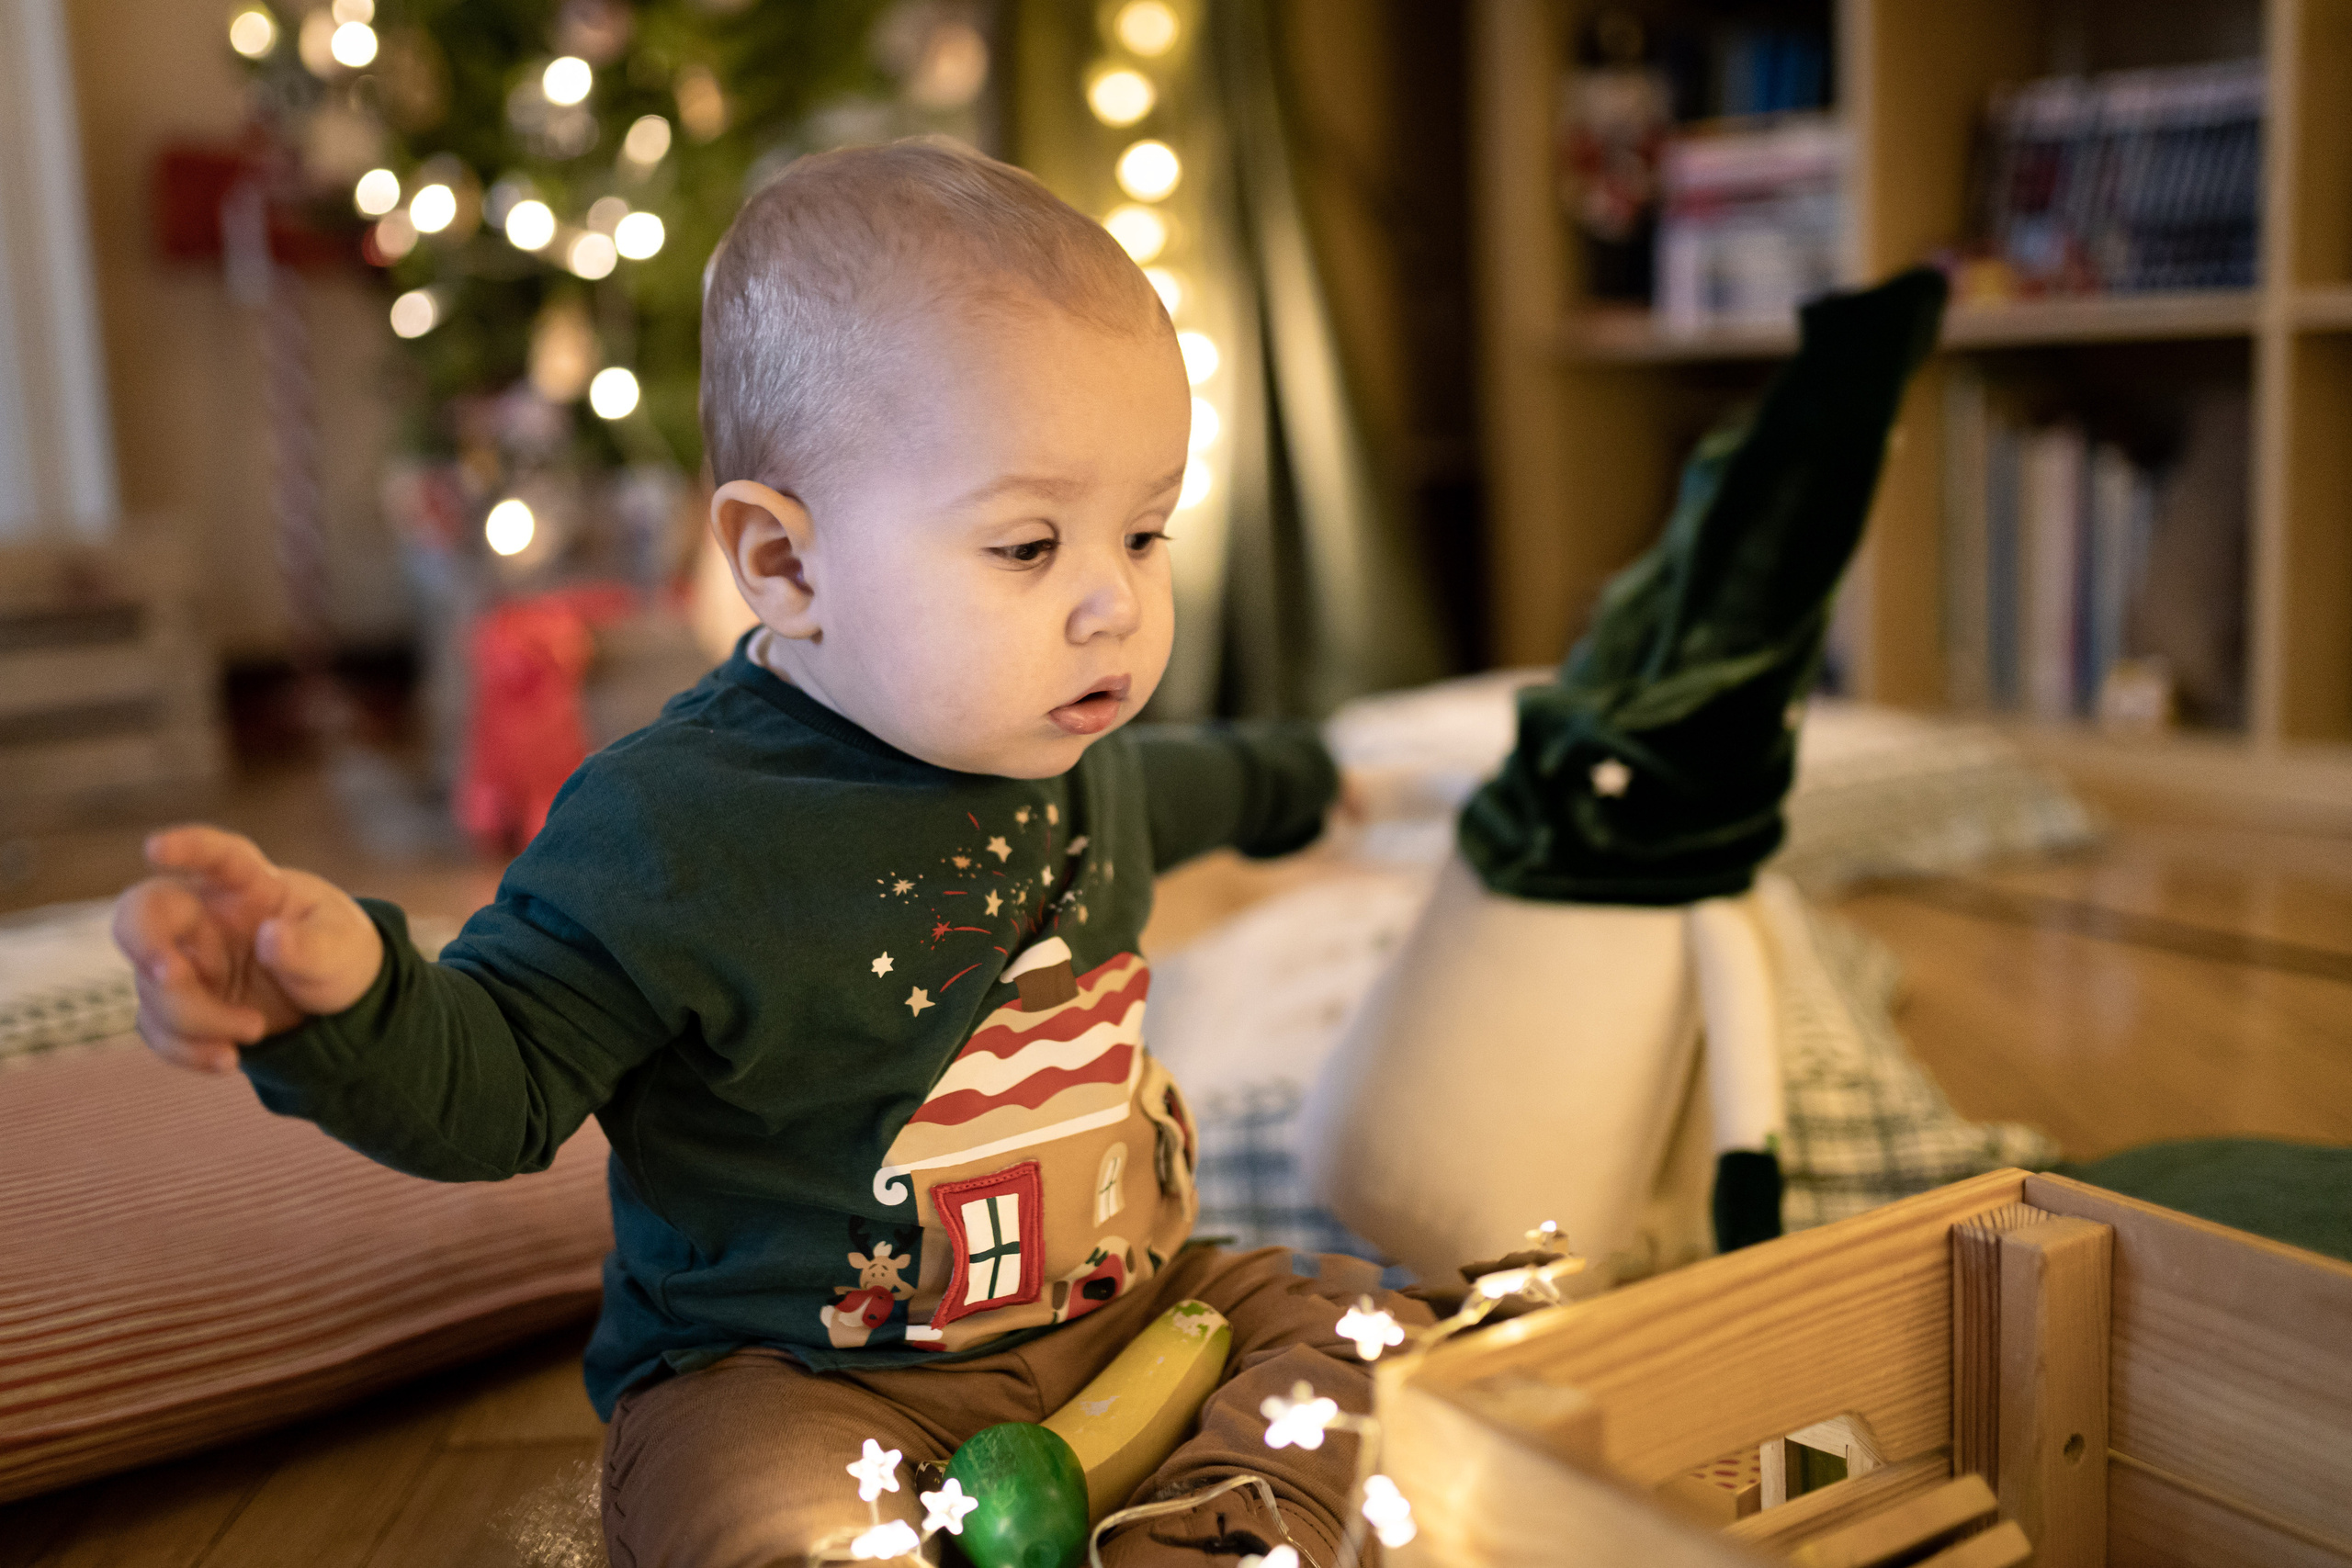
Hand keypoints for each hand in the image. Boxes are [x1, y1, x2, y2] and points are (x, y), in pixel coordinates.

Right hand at [112, 826, 384, 1074]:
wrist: (334, 1003)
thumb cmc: (337, 953)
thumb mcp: (341, 949)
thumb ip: (310, 946)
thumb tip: (272, 938)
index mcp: (249, 886)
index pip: (215, 856)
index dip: (185, 848)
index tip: (154, 849)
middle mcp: (206, 917)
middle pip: (143, 913)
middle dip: (143, 943)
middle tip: (170, 974)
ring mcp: (186, 960)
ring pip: (153, 985)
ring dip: (195, 1017)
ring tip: (256, 1031)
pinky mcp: (179, 1002)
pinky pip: (157, 1026)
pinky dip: (186, 1049)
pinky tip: (227, 1059)